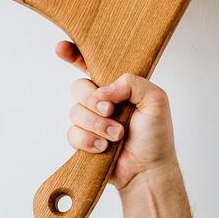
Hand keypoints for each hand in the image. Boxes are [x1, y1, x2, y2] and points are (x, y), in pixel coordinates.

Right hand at [55, 41, 179, 189]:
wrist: (148, 170)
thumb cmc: (156, 135)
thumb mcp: (156, 100)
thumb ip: (132, 83)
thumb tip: (104, 90)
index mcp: (119, 86)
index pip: (92, 64)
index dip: (75, 54)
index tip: (62, 48)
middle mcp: (103, 100)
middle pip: (79, 87)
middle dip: (93, 100)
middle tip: (110, 111)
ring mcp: (91, 120)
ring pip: (75, 112)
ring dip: (97, 125)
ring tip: (116, 135)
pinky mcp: (84, 140)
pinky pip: (72, 133)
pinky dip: (88, 141)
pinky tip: (103, 148)